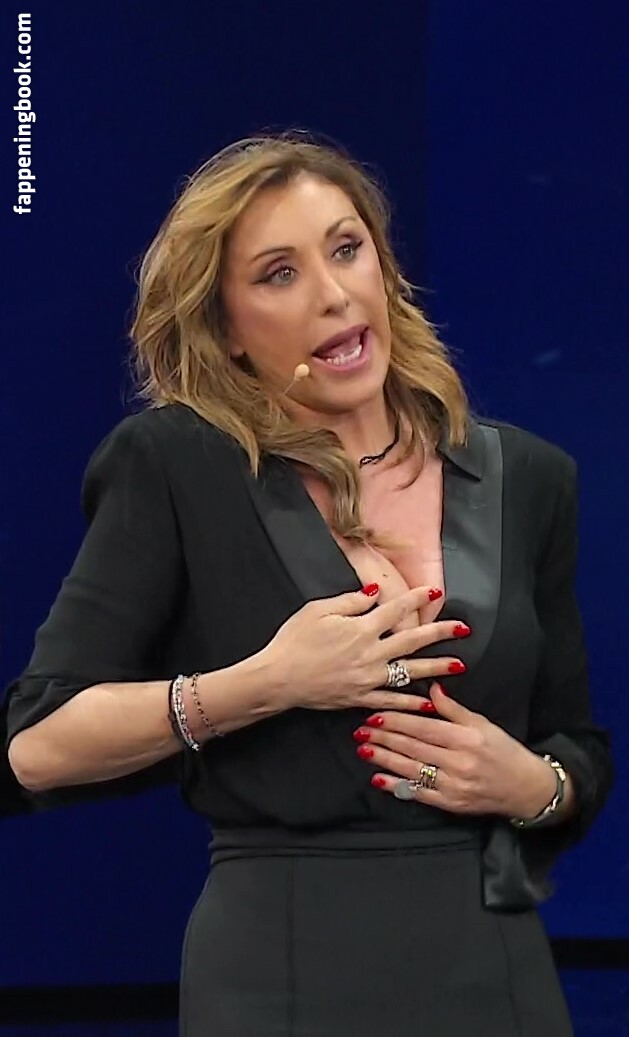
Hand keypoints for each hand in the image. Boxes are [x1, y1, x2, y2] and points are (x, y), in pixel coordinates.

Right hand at [263, 585, 469, 712]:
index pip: (396, 609)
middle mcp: (370, 653)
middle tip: (463, 628)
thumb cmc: (294, 641)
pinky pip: (392, 700)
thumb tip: (374, 593)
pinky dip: (412, 702)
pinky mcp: (360, 697)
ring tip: (459, 665)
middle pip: (412, 640)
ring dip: (436, 668)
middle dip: (440, 633)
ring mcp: (368, 678)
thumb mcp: (318, 610)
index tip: (434, 590)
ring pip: (410, 671)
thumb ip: (350, 602)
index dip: (416, 598)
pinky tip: (430, 701)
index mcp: (360, 628)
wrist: (278, 679)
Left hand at [354, 682, 556, 818]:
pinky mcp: (451, 803)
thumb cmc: (503, 751)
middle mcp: (458, 761)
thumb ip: (454, 708)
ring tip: (364, 749)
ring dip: (384, 759)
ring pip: (411, 769)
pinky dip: (396, 786)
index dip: (397, 720)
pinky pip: (418, 793)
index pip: (423, 727)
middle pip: (412, 747)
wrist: (526, 787)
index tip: (375, 714)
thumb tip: (431, 687)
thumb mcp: (481, 723)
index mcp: (466, 738)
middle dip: (384, 737)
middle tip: (360, 730)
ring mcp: (454, 785)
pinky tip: (378, 778)